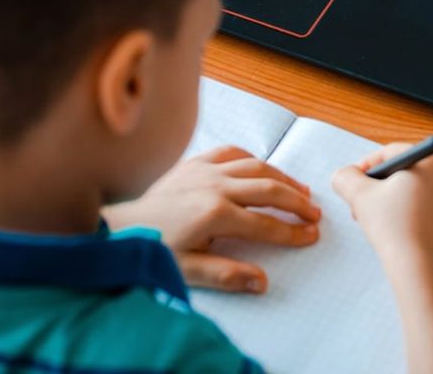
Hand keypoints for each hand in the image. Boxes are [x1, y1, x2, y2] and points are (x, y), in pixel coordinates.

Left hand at [105, 145, 320, 292]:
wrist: (117, 225)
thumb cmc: (151, 247)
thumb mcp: (186, 270)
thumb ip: (225, 275)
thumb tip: (262, 282)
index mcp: (215, 214)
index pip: (265, 223)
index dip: (292, 231)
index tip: (311, 235)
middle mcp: (214, 185)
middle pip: (269, 188)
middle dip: (296, 201)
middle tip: (315, 213)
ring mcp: (204, 169)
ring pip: (255, 165)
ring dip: (282, 177)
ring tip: (301, 190)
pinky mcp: (193, 160)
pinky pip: (231, 151)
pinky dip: (252, 157)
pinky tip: (263, 167)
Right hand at [332, 143, 432, 283]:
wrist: (420, 270)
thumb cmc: (392, 228)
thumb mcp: (359, 196)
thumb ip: (346, 178)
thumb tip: (343, 175)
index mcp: (430, 161)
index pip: (392, 152)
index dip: (367, 165)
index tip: (354, 182)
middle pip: (404, 171)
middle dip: (378, 185)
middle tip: (361, 202)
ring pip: (414, 191)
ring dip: (391, 200)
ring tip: (373, 219)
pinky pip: (426, 209)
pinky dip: (407, 214)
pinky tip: (393, 231)